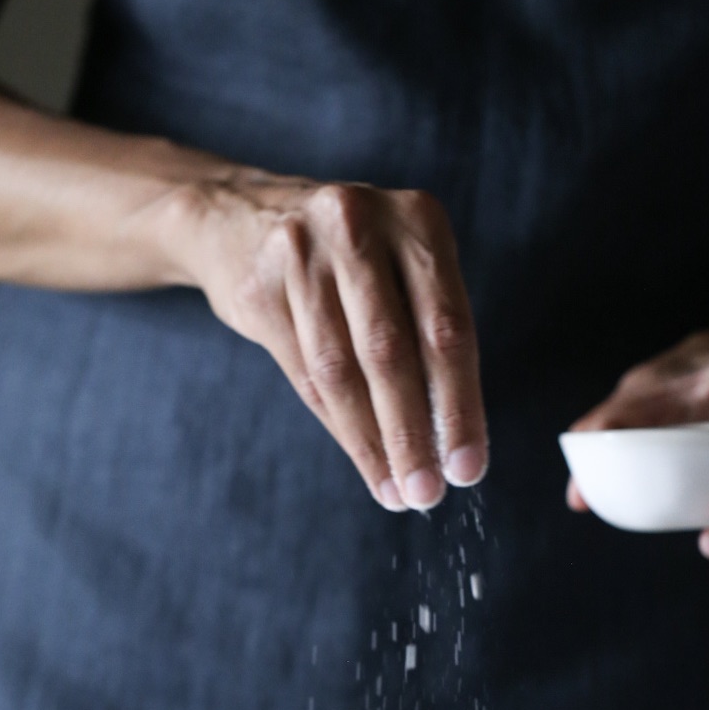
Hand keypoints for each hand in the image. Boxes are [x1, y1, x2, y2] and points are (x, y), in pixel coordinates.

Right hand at [169, 169, 486, 510]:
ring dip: (373, 442)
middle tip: (428, 492)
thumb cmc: (349, 258)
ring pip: (341, 370)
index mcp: (416, 219)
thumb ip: (430, 333)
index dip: (460, 405)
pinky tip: (364, 460)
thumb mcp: (402, 266)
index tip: (468, 466)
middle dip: (412, 433)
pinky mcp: (260, 288)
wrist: (240, 217)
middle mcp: (358, 225)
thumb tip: (453, 439)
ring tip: (395, 489)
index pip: (446, 327)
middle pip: (390, 351)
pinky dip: (339, 426)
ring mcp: (301, 253)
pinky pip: (305, 374)